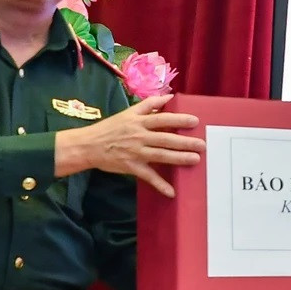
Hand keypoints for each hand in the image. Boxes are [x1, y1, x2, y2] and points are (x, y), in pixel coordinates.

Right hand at [53, 94, 204, 197]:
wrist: (88, 145)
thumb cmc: (111, 127)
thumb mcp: (128, 112)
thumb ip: (149, 104)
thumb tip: (170, 97)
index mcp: (138, 121)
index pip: (162, 119)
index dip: (179, 119)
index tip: (195, 121)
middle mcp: (139, 136)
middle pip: (165, 138)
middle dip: (185, 141)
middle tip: (202, 144)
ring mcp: (135, 152)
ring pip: (160, 155)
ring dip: (178, 158)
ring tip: (195, 159)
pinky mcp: (131, 167)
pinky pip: (148, 176)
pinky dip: (159, 184)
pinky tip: (171, 192)